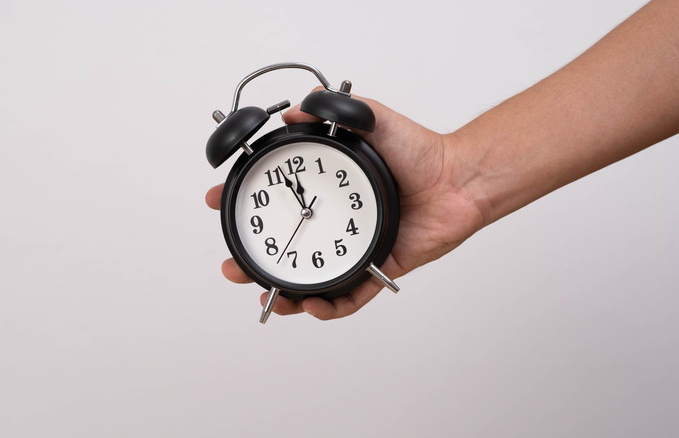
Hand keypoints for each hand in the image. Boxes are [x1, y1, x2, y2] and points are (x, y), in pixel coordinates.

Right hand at [205, 90, 484, 319]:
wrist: (458, 179)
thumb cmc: (420, 151)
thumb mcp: (372, 120)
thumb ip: (334, 113)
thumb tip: (291, 113)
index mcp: (328, 191)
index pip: (276, 200)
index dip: (246, 203)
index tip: (220, 199)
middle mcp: (336, 221)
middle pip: (285, 248)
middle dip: (254, 261)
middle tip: (235, 266)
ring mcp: (354, 246)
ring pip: (312, 278)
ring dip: (286, 292)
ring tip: (272, 296)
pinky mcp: (377, 267)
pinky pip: (351, 296)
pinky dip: (331, 306)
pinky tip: (315, 304)